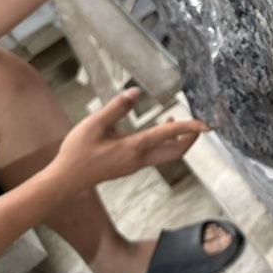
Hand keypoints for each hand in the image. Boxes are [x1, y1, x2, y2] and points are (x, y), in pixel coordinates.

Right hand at [49, 88, 206, 190]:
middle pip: (177, 152)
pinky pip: (156, 155)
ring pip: (167, 154)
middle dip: (191, 138)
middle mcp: (140, 159)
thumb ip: (116, 108)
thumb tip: (136, 92)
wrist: (66, 180)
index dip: (189, 128)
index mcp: (134, 147)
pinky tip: (156, 130)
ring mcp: (136, 165)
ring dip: (177, 139)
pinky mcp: (131, 166)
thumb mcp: (94, 124)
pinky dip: (164, 142)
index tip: (206, 124)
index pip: (169, 134)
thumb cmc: (77, 152)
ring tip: (174, 119)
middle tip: (198, 123)